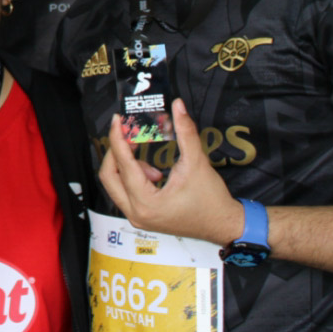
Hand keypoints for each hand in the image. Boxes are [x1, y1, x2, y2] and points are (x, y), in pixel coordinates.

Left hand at [98, 99, 242, 244]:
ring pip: (114, 185)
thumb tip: (178, 106)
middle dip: (116, 153)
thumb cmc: (212, 200)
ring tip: (153, 167)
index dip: (118, 139)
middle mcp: (136, 213)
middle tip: (128, 136)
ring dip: (126, 167)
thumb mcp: (197, 162)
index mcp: (147, 203)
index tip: (118, 121)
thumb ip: (185, 132)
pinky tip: (154, 175)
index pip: (124, 165)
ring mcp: (137, 217)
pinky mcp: (141, 217)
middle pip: (109, 176)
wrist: (223, 224)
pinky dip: (132, 178)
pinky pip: (124, 193)